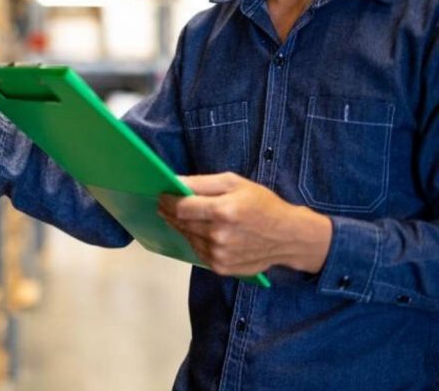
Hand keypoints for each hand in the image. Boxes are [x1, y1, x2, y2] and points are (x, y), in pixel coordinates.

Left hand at [158, 172, 331, 276]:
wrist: (288, 236)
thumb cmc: (263, 204)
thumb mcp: (235, 183)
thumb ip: (202, 182)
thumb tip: (175, 182)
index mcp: (223, 211)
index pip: (181, 207)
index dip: (167, 201)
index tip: (161, 196)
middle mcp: (219, 235)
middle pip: (181, 223)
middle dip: (170, 213)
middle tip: (165, 205)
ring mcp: (219, 254)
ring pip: (187, 238)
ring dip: (182, 227)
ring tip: (184, 217)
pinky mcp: (221, 268)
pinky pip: (198, 251)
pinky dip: (195, 240)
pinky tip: (201, 232)